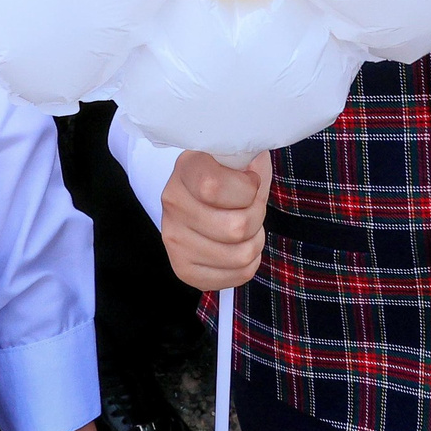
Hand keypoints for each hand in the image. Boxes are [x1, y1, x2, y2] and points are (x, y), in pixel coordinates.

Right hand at [161, 149, 267, 290]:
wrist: (206, 191)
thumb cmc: (232, 172)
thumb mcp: (242, 154)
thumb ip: (250, 159)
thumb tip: (253, 173)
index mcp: (186, 168)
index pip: (214, 187)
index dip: (247, 188)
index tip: (251, 181)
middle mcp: (173, 204)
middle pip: (236, 227)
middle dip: (257, 216)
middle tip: (251, 206)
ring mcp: (174, 239)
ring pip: (240, 255)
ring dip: (255, 241)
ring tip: (246, 227)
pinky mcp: (183, 269)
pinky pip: (236, 276)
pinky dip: (249, 263)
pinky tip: (239, 246)